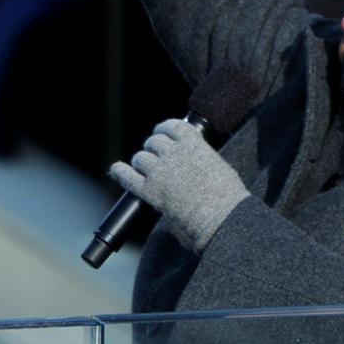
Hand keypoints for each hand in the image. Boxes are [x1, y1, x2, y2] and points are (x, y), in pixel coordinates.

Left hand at [110, 117, 248, 250]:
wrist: (220, 216)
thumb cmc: (227, 197)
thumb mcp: (219, 167)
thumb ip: (202, 160)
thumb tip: (196, 164)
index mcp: (194, 144)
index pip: (172, 126)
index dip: (164, 130)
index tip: (163, 134)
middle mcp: (174, 153)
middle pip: (153, 141)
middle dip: (153, 148)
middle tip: (155, 159)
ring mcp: (160, 171)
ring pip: (140, 158)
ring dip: (141, 162)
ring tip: (145, 171)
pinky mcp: (150, 191)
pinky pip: (127, 176)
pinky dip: (120, 172)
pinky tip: (116, 170)